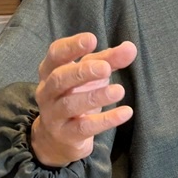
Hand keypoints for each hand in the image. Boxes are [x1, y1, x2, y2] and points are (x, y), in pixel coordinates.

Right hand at [30, 32, 137, 167]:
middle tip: (105, 68)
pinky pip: (85, 127)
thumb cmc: (76, 96)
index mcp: (51, 71)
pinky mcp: (66, 135)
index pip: (55, 54)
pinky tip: (126, 112)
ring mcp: (54, 115)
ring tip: (119, 90)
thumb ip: (108, 60)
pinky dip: (106, 120)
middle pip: (59, 79)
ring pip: (70, 104)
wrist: (59, 138)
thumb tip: (131, 48)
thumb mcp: (91, 76)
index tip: (92, 39)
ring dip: (95, 96)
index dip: (71, 46)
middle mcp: (47, 92)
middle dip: (82, 72)